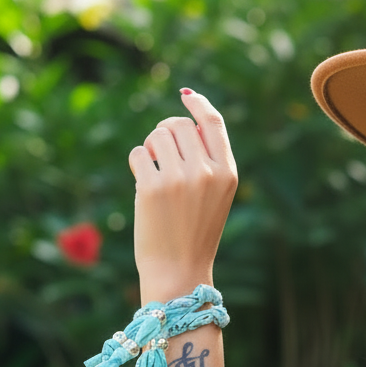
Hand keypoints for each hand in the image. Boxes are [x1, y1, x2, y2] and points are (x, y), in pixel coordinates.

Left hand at [129, 89, 237, 301]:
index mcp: (227, 173)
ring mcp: (179, 179)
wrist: (179, 270)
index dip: (198, 104)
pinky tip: (143, 182)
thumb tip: (183, 122)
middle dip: (165, 132)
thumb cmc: (195, 233)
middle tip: (159, 150)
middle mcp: (207, 172)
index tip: (186, 96)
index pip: (213, 123)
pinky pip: (138, 154)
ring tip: (153, 171)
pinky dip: (137, 163)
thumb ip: (207, 161)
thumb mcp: (215, 196)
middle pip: (179, 125)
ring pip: (157, 136)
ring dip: (150, 148)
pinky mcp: (153, 187)